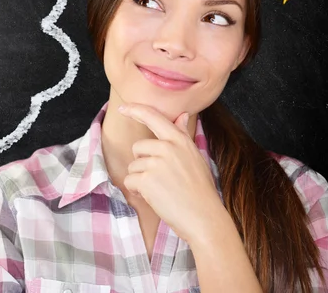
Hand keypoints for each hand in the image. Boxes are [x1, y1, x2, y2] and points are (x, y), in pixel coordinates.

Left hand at [119, 103, 225, 244]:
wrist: (205, 219)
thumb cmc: (200, 190)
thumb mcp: (195, 157)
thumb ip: (183, 135)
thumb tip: (183, 115)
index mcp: (179, 140)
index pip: (153, 117)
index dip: (136, 110)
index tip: (123, 107)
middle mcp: (167, 147)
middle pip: (138, 148)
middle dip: (142, 163)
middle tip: (161, 179)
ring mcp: (156, 163)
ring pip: (133, 166)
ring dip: (141, 179)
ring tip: (160, 190)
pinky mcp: (147, 179)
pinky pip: (130, 180)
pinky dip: (136, 190)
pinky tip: (152, 197)